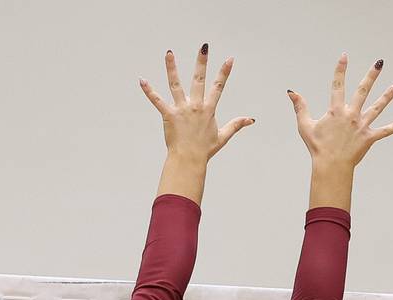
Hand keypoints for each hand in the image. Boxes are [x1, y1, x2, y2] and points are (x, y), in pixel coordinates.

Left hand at [140, 45, 253, 161]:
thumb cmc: (205, 149)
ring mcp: (182, 110)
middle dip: (202, 63)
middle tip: (204, 47)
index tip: (229, 59)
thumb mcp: (223, 136)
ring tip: (169, 53)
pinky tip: (142, 80)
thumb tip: (250, 119)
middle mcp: (196, 106)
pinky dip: (149, 91)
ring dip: (172, 68)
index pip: (218, 87)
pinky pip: (157, 101)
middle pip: (199, 80)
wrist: (189, 160)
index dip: (224, 72)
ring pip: (176, 85)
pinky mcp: (169, 115)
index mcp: (209, 110)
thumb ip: (236, 125)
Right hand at [290, 55, 392, 170]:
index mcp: (335, 111)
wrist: (330, 166)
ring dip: (387, 96)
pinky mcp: (369, 138)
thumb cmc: (317, 147)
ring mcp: (361, 126)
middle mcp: (351, 115)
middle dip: (371, 75)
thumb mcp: (305, 125)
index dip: (340, 70)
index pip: (338, 85)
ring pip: (377, 108)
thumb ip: (300, 107)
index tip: (345, 56)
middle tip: (379, 63)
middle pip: (363, 91)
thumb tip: (291, 91)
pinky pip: (384, 131)